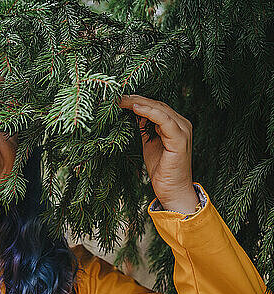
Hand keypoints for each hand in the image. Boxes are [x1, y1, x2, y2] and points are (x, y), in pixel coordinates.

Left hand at [118, 94, 198, 213]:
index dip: (138, 100)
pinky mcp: (179, 139)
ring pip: (160, 109)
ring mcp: (183, 131)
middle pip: (157, 104)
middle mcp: (182, 124)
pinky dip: (149, 112)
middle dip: (136, 99)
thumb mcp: (150, 143)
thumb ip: (146, 128)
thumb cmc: (161, 169)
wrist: (172, 190)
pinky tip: (135, 109)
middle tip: (118, 95)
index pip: (156, 106)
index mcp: (175, 124)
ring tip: (122, 100)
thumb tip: (135, 113)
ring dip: (139, 103)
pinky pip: (163, 120)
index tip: (120, 98)